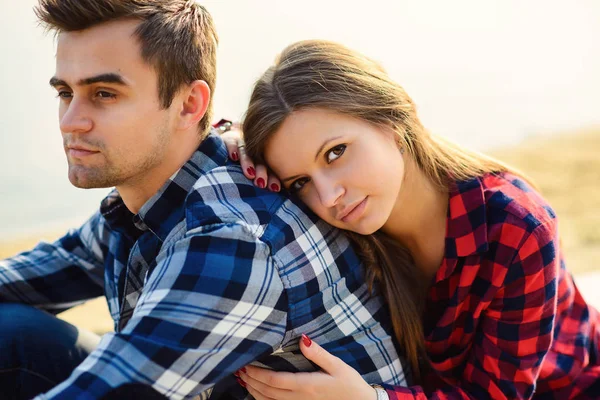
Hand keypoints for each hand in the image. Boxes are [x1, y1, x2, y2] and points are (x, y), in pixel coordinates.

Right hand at [220, 123, 280, 191]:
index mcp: (264, 160)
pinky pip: (231, 142)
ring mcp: (242, 144)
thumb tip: (273, 200)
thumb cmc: (239, 170)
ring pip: (247, 152)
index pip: (270, 168)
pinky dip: (232, 148)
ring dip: (248, 162)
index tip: (275, 189)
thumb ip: (260, 185)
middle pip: (260, 160)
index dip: (273, 178)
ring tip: (250, 174)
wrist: (222, 149)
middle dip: (262, 172)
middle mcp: (254, 151)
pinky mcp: (228, 139)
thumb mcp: (251, 179)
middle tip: (261, 184)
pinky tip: (233, 156)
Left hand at [236, 335, 377, 399]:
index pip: (274, 380)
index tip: (246, 364)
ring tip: (244, 381)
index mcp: (307, 385)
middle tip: (239, 370)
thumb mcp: (337, 365)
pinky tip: (258, 395)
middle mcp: (300, 399)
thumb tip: (303, 339)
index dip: (257, 374)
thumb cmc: (350, 385)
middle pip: (267, 392)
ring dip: (254, 393)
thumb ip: (318, 353)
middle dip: (251, 382)